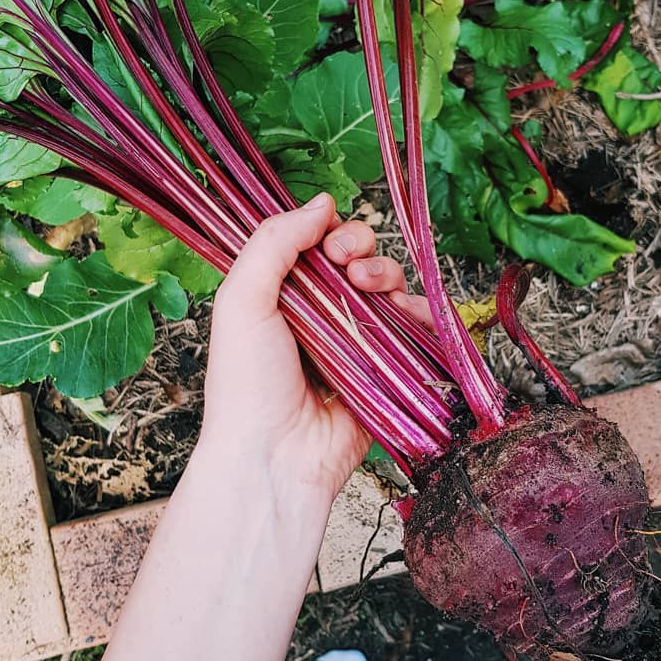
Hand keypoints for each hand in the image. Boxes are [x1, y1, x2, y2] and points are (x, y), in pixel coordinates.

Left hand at [191, 193, 429, 523]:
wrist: (275, 457)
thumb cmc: (247, 385)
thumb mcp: (242, 301)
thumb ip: (273, 243)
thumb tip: (320, 202)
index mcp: (281, 294)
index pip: (314, 243)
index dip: (328, 232)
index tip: (327, 242)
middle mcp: (319, 313)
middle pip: (355, 257)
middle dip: (360, 248)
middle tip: (349, 267)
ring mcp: (354, 339)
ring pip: (386, 285)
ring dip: (386, 274)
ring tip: (371, 290)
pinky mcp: (385, 368)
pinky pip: (412, 328)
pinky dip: (418, 312)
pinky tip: (408, 312)